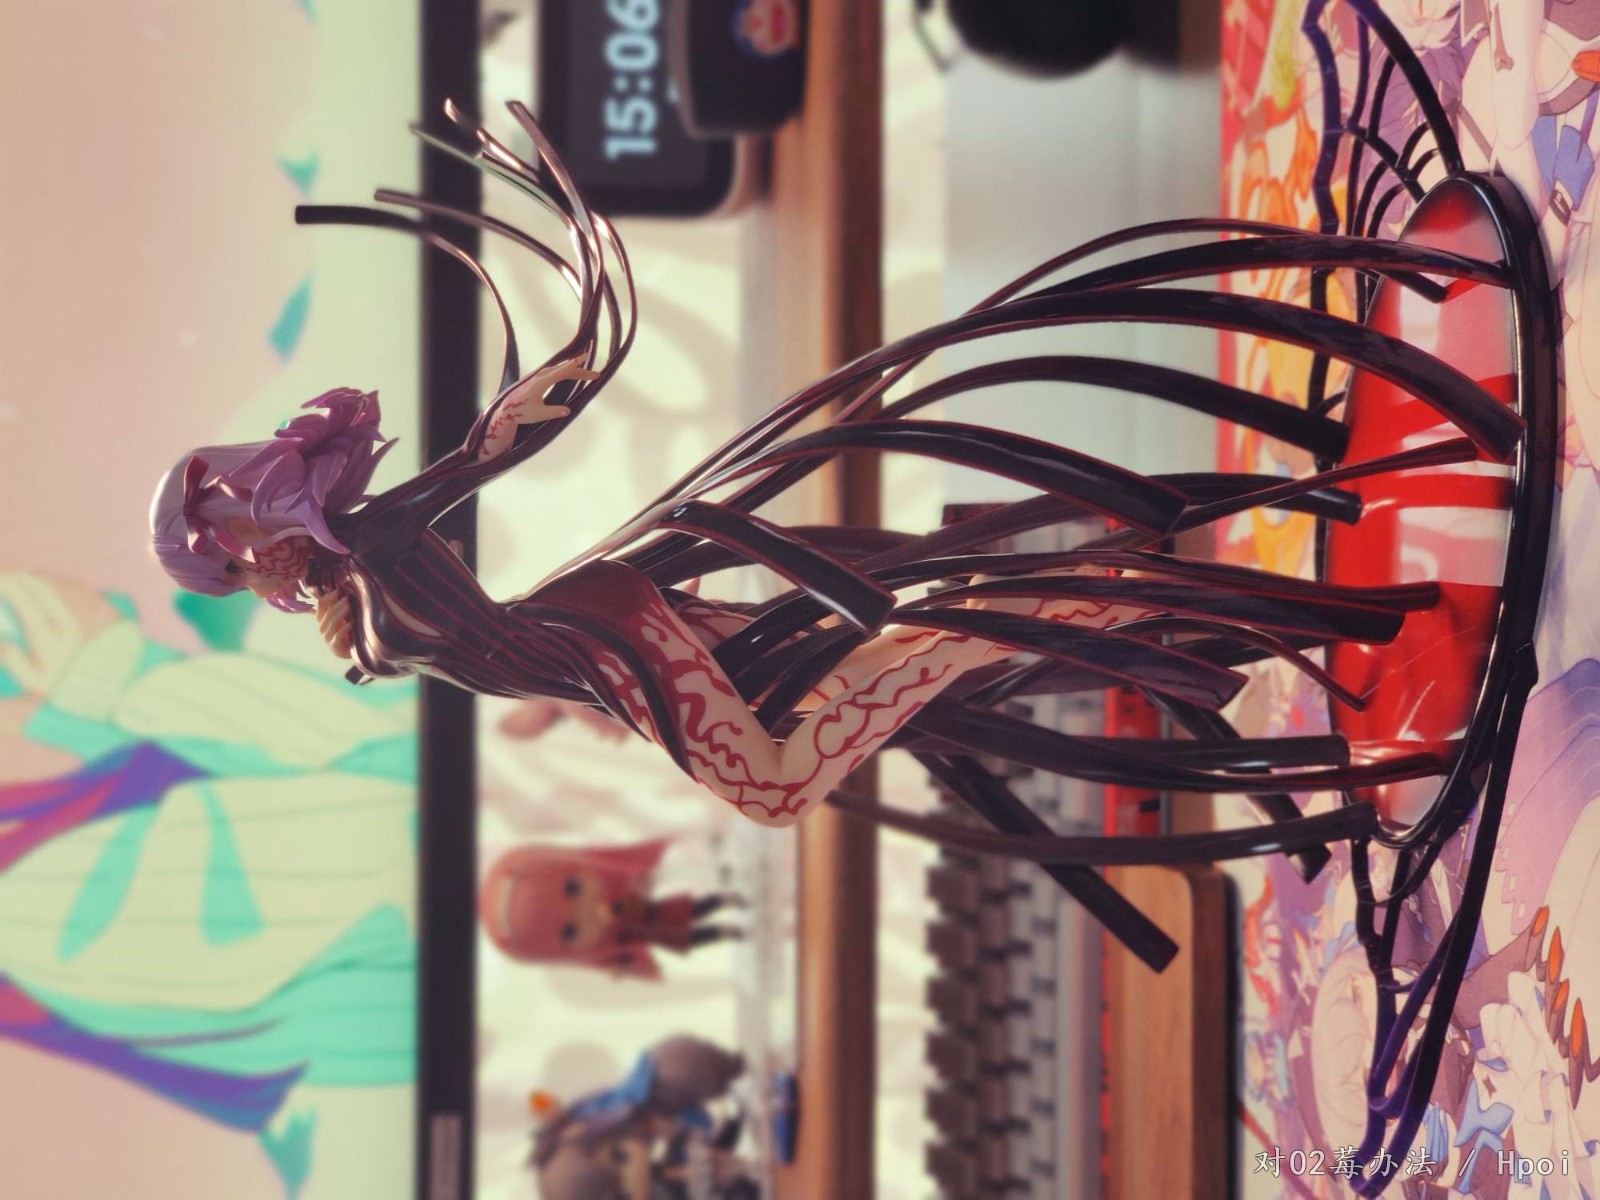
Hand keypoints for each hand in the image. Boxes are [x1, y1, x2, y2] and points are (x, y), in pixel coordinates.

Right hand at [315, 590, 353, 658]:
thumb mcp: (340, 617)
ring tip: (350, 607)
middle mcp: (321, 627)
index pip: (320, 604)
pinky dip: (345, 628)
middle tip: (347, 599)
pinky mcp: (333, 645)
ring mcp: (326, 637)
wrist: (346, 650)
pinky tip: (352, 623)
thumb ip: (338, 607)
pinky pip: (338, 635)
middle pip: (327, 613)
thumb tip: (342, 591)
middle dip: (337, 605)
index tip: (338, 591)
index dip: (328, 596)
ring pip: (331, 622)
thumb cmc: (344, 631)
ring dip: (341, 613)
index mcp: (321, 619)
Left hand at [478, 354, 600, 460]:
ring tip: (585, 367)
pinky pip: (555, 370)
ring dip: (573, 367)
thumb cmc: (521, 413)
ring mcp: (539, 376)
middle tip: (596, 374)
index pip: (564, 372)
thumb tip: (569, 410)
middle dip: (581, 369)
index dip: (580, 372)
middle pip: (564, 368)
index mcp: (542, 382)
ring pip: (559, 368)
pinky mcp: (538, 378)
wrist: (506, 409)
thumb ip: (554, 412)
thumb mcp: (538, 415)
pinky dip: (565, 369)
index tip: (594, 374)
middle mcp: (541, 376)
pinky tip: (570, 370)